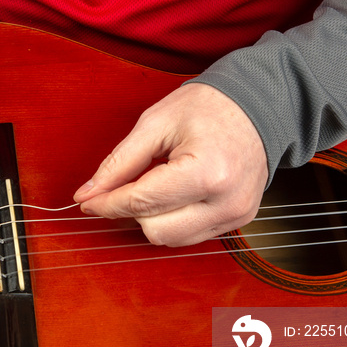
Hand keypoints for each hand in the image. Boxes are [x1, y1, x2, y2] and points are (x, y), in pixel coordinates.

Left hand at [73, 83, 267, 246]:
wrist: (259, 107)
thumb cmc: (209, 107)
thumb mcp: (156, 123)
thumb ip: (119, 162)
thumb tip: (87, 194)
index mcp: (208, 172)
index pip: (142, 202)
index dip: (107, 203)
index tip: (87, 200)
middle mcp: (226, 202)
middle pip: (154, 229)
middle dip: (130, 210)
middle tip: (125, 184)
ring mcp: (235, 216)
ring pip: (170, 239)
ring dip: (151, 218)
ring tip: (156, 183)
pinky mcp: (238, 222)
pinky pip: (189, 236)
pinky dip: (171, 219)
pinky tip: (174, 193)